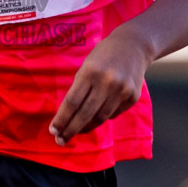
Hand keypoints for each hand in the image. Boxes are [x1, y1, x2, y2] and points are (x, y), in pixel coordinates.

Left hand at [49, 27, 151, 146]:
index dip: (61, 119)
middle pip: (85, 114)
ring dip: (86, 127)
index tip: (53, 130)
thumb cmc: (103, 55)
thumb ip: (79, 88)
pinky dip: (102, 118)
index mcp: (90, 72)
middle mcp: (107, 82)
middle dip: (71, 129)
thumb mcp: (87, 66)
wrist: (134, 45)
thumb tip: (68, 116)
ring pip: (100, 118)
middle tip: (61, 140)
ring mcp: (122, 90)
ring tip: (76, 131)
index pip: (72, 102)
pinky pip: (113, 114)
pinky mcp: (133, 97)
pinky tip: (95, 117)